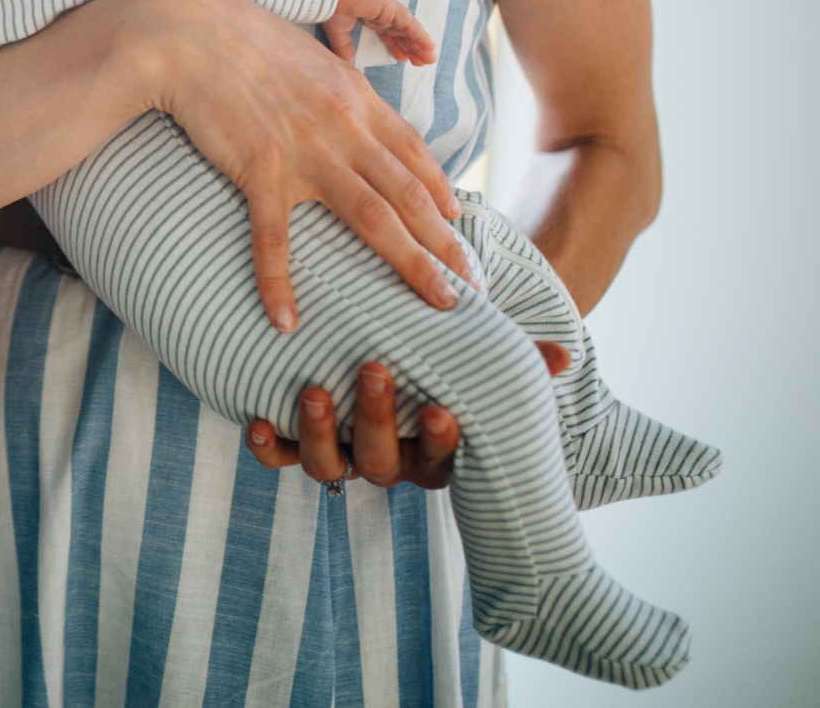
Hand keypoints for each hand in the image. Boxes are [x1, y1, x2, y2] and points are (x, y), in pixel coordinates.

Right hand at [114, 0, 472, 330]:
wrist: (189, 33)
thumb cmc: (242, 39)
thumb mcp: (309, 58)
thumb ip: (337, 90)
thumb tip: (351, 112)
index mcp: (356, 99)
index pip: (414, 154)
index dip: (443, 191)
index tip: (461, 221)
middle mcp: (345, 128)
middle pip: (411, 195)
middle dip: (448, 242)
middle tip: (475, 283)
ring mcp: (306, 152)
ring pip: (374, 218)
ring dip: (413, 264)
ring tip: (441, 302)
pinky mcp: (260, 170)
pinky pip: (274, 239)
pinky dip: (279, 283)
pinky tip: (286, 320)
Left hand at [243, 344, 570, 487]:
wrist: (373, 367)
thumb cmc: (436, 370)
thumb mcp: (472, 364)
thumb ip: (514, 360)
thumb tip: (563, 354)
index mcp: (431, 450)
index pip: (442, 457)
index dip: (441, 440)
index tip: (443, 409)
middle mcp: (386, 460)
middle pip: (380, 459)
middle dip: (375, 418)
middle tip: (373, 370)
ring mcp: (339, 454)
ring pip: (327, 465)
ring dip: (317, 431)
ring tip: (311, 391)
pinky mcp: (296, 444)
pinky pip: (280, 458)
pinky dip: (268, 446)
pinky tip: (256, 422)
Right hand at [325, 0, 437, 65]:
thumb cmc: (330, 4)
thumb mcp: (338, 31)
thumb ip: (344, 47)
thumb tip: (347, 63)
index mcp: (369, 15)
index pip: (388, 33)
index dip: (396, 45)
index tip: (403, 58)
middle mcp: (382, 11)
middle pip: (402, 33)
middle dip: (412, 47)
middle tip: (422, 62)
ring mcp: (388, 9)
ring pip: (409, 30)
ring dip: (420, 44)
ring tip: (430, 59)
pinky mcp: (392, 8)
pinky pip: (410, 25)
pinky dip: (421, 36)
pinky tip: (430, 47)